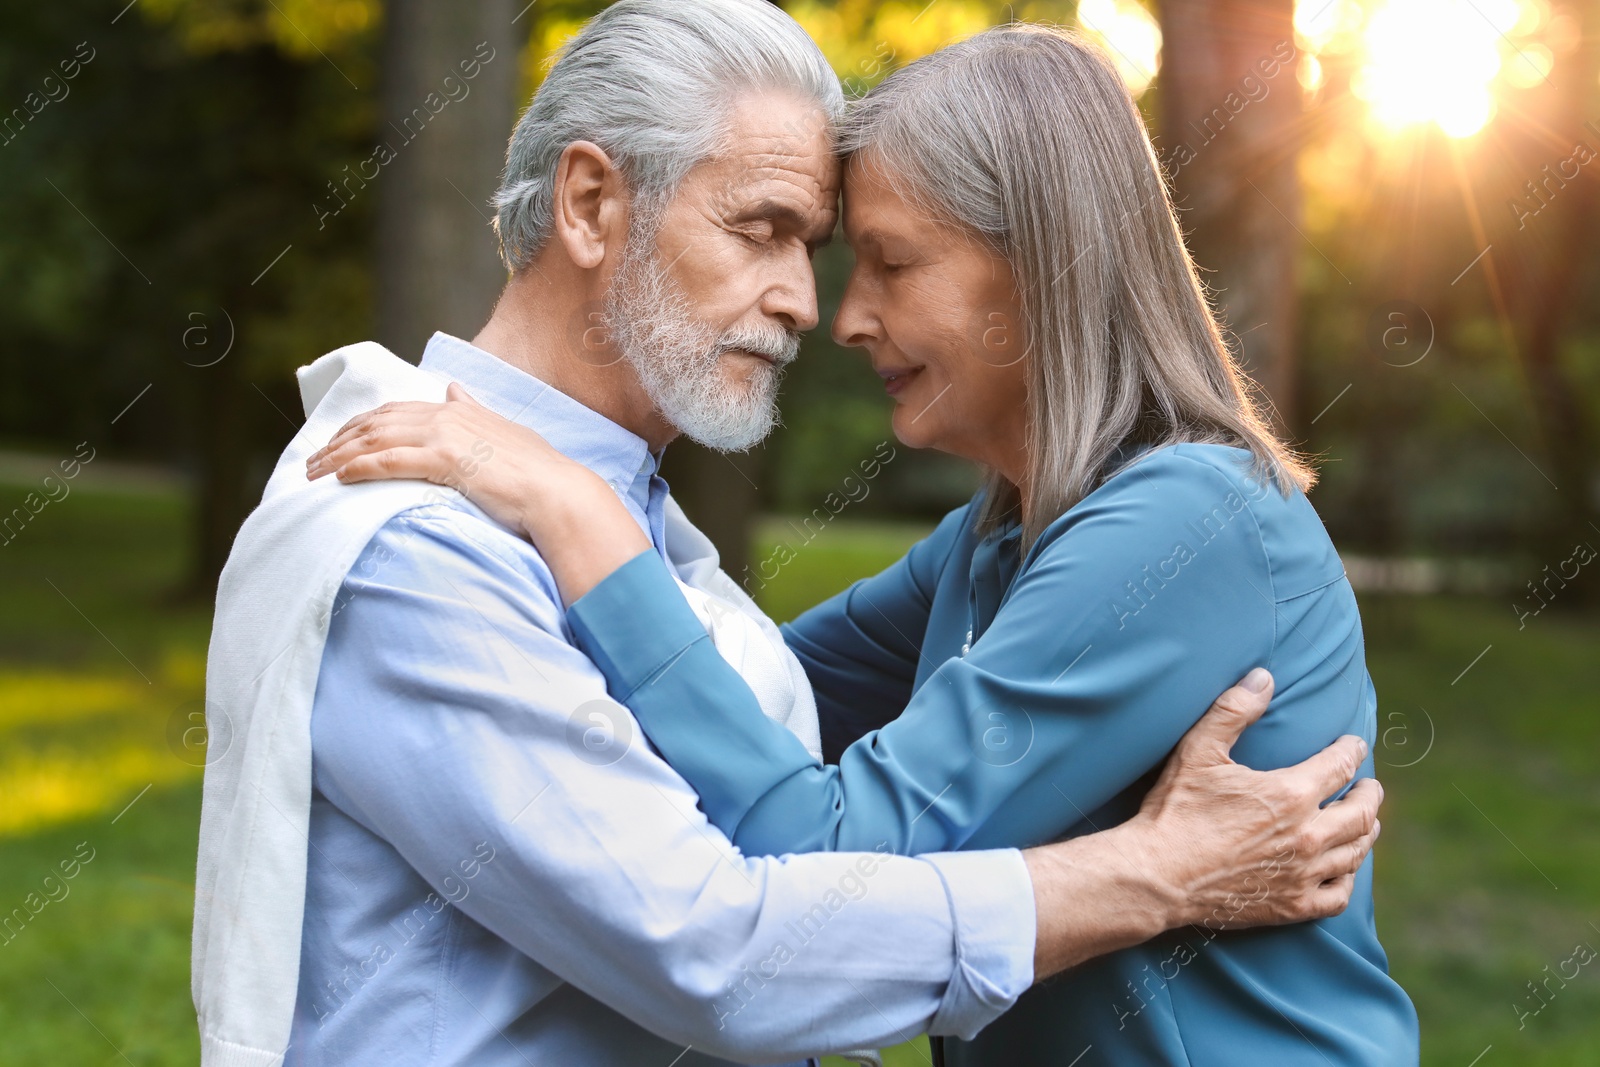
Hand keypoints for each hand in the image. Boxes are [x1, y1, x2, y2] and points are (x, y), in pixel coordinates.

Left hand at [306, 383, 649, 603]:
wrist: (557, 492)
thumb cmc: (537, 472)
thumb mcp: (503, 432)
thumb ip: (474, 409)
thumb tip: (454, 387)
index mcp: (458, 410)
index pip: (395, 411)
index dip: (360, 425)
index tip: (336, 442)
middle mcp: (447, 415)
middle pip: (376, 423)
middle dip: (339, 441)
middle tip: (311, 462)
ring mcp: (446, 436)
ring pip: (376, 440)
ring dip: (338, 456)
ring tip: (313, 474)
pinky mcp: (446, 460)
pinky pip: (391, 461)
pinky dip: (361, 467)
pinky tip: (339, 477)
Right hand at [1024, 669, 1381, 978]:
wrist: (1158, 875)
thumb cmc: (1176, 810)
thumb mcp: (1198, 751)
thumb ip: (1233, 711)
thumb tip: (1263, 677)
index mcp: (1290, 794)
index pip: (1340, 765)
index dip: (1352, 750)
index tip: (1355, 744)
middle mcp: (1307, 836)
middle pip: (1361, 813)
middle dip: (1370, 794)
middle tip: (1370, 786)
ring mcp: (1302, 874)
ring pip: (1355, 852)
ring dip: (1366, 833)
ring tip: (1367, 823)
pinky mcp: (1291, 905)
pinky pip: (1338, 895)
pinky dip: (1347, 880)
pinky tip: (1343, 870)